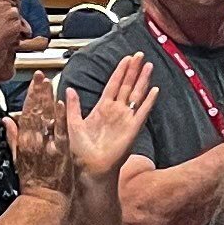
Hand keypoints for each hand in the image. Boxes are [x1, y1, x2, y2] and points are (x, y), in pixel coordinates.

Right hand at [6, 76, 71, 198]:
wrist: (44, 200)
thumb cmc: (32, 182)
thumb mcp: (17, 158)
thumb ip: (12, 137)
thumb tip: (6, 120)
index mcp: (24, 141)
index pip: (26, 113)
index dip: (30, 96)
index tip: (33, 82)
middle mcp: (34, 141)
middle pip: (36, 112)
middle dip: (38, 92)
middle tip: (40, 76)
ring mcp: (48, 145)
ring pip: (47, 117)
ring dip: (48, 98)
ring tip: (48, 83)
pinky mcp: (61, 150)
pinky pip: (60, 130)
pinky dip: (60, 116)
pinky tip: (60, 102)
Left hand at [64, 56, 154, 187]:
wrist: (88, 169)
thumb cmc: (80, 152)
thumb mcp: (72, 124)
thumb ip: (73, 106)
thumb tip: (69, 89)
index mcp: (102, 109)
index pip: (113, 85)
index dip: (120, 71)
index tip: (126, 59)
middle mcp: (115, 112)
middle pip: (127, 86)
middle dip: (133, 70)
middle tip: (140, 55)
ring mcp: (125, 120)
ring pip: (136, 95)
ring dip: (143, 80)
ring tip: (149, 66)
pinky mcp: (132, 130)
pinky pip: (141, 112)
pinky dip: (148, 101)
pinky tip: (154, 90)